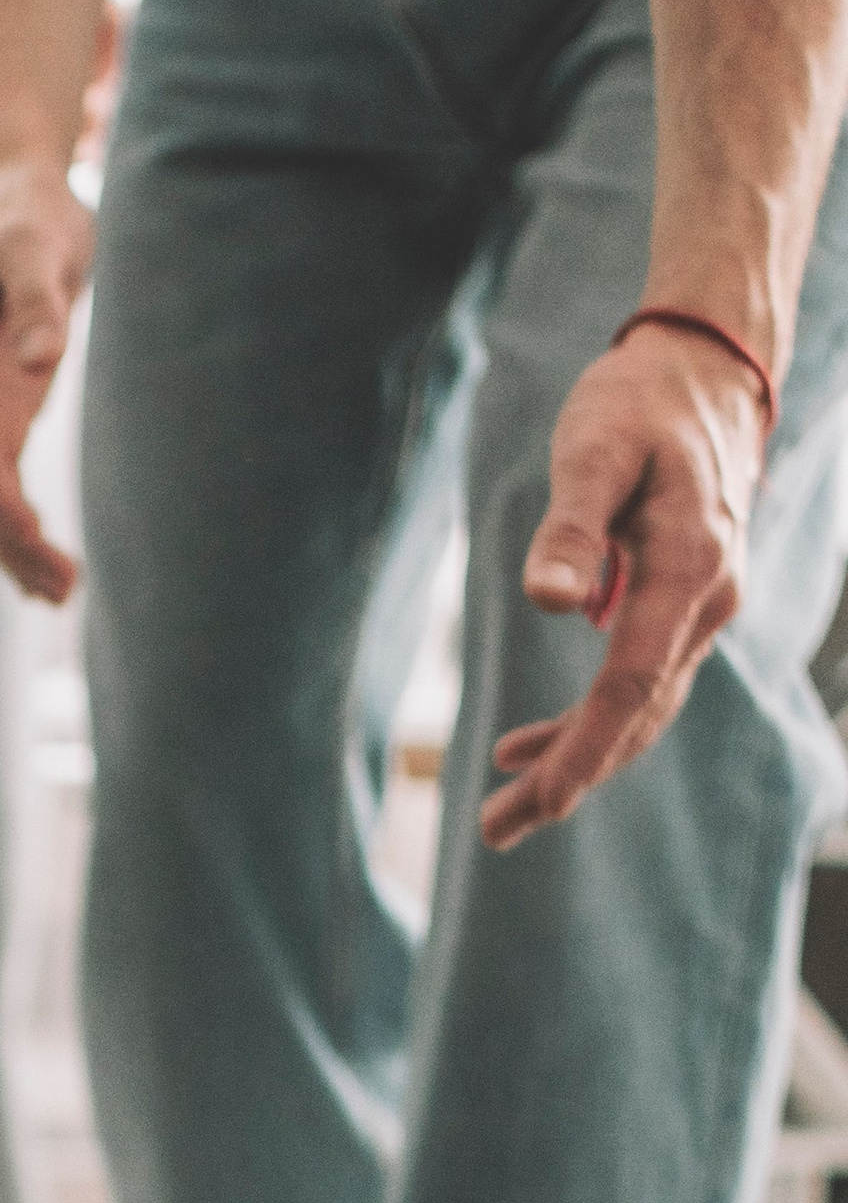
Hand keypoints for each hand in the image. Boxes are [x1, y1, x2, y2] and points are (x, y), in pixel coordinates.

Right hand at [0, 157, 93, 600]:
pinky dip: (21, 524)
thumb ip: (36, 296)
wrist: (11, 198)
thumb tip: (41, 357)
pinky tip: (47, 566)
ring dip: (12, 546)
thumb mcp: (32, 240)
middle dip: (5, 540)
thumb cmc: (22, 212)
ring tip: (59, 593)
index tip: (33, 535)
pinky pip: (0, 481)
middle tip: (58, 589)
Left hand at [482, 320, 767, 846]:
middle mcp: (706, 600)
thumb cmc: (638, 402)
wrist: (704, 370)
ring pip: (641, 709)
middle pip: (637, 716)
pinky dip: (589, 720)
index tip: (538, 804)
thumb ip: (572, 528)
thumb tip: (550, 602)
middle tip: (495, 832)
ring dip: (576, 760)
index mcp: (685, 570)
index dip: (583, 751)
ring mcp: (702, 606)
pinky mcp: (684, 603)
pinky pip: (640, 682)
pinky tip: (529, 744)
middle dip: (569, 779)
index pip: (632, 687)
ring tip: (504, 804)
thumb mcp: (593, 450)